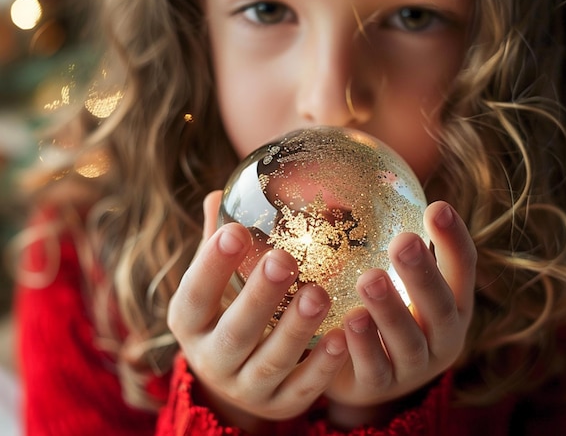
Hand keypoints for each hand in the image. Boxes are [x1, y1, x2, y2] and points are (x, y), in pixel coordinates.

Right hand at [167, 192, 348, 428]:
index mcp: (190, 321)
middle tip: (284, 259)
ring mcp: (245, 388)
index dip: (212, 264)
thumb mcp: (215, 280)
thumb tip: (219, 192)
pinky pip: (300, 390)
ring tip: (319, 293)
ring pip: (270, 361)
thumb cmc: (227, 307)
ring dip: (295, 328)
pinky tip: (341, 338)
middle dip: (258, 296)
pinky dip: (320, 367)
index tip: (235, 230)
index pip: (195, 293)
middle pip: (234, 331)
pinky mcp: (278, 406)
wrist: (234, 375)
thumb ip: (217, 241)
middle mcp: (211, 360)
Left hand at [325, 201, 475, 426]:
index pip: (462, 268)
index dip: (454, 239)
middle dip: (424, 273)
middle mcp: (442, 335)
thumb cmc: (382, 308)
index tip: (437, 206)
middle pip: (442, 306)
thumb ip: (385, 239)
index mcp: (452, 302)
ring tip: (368, 279)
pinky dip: (363, 346)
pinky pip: (374, 369)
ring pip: (409, 341)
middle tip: (404, 241)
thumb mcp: (395, 276)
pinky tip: (347, 320)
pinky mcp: (381, 388)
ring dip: (390, 311)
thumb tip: (357, 181)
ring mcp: (415, 366)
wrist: (361, 372)